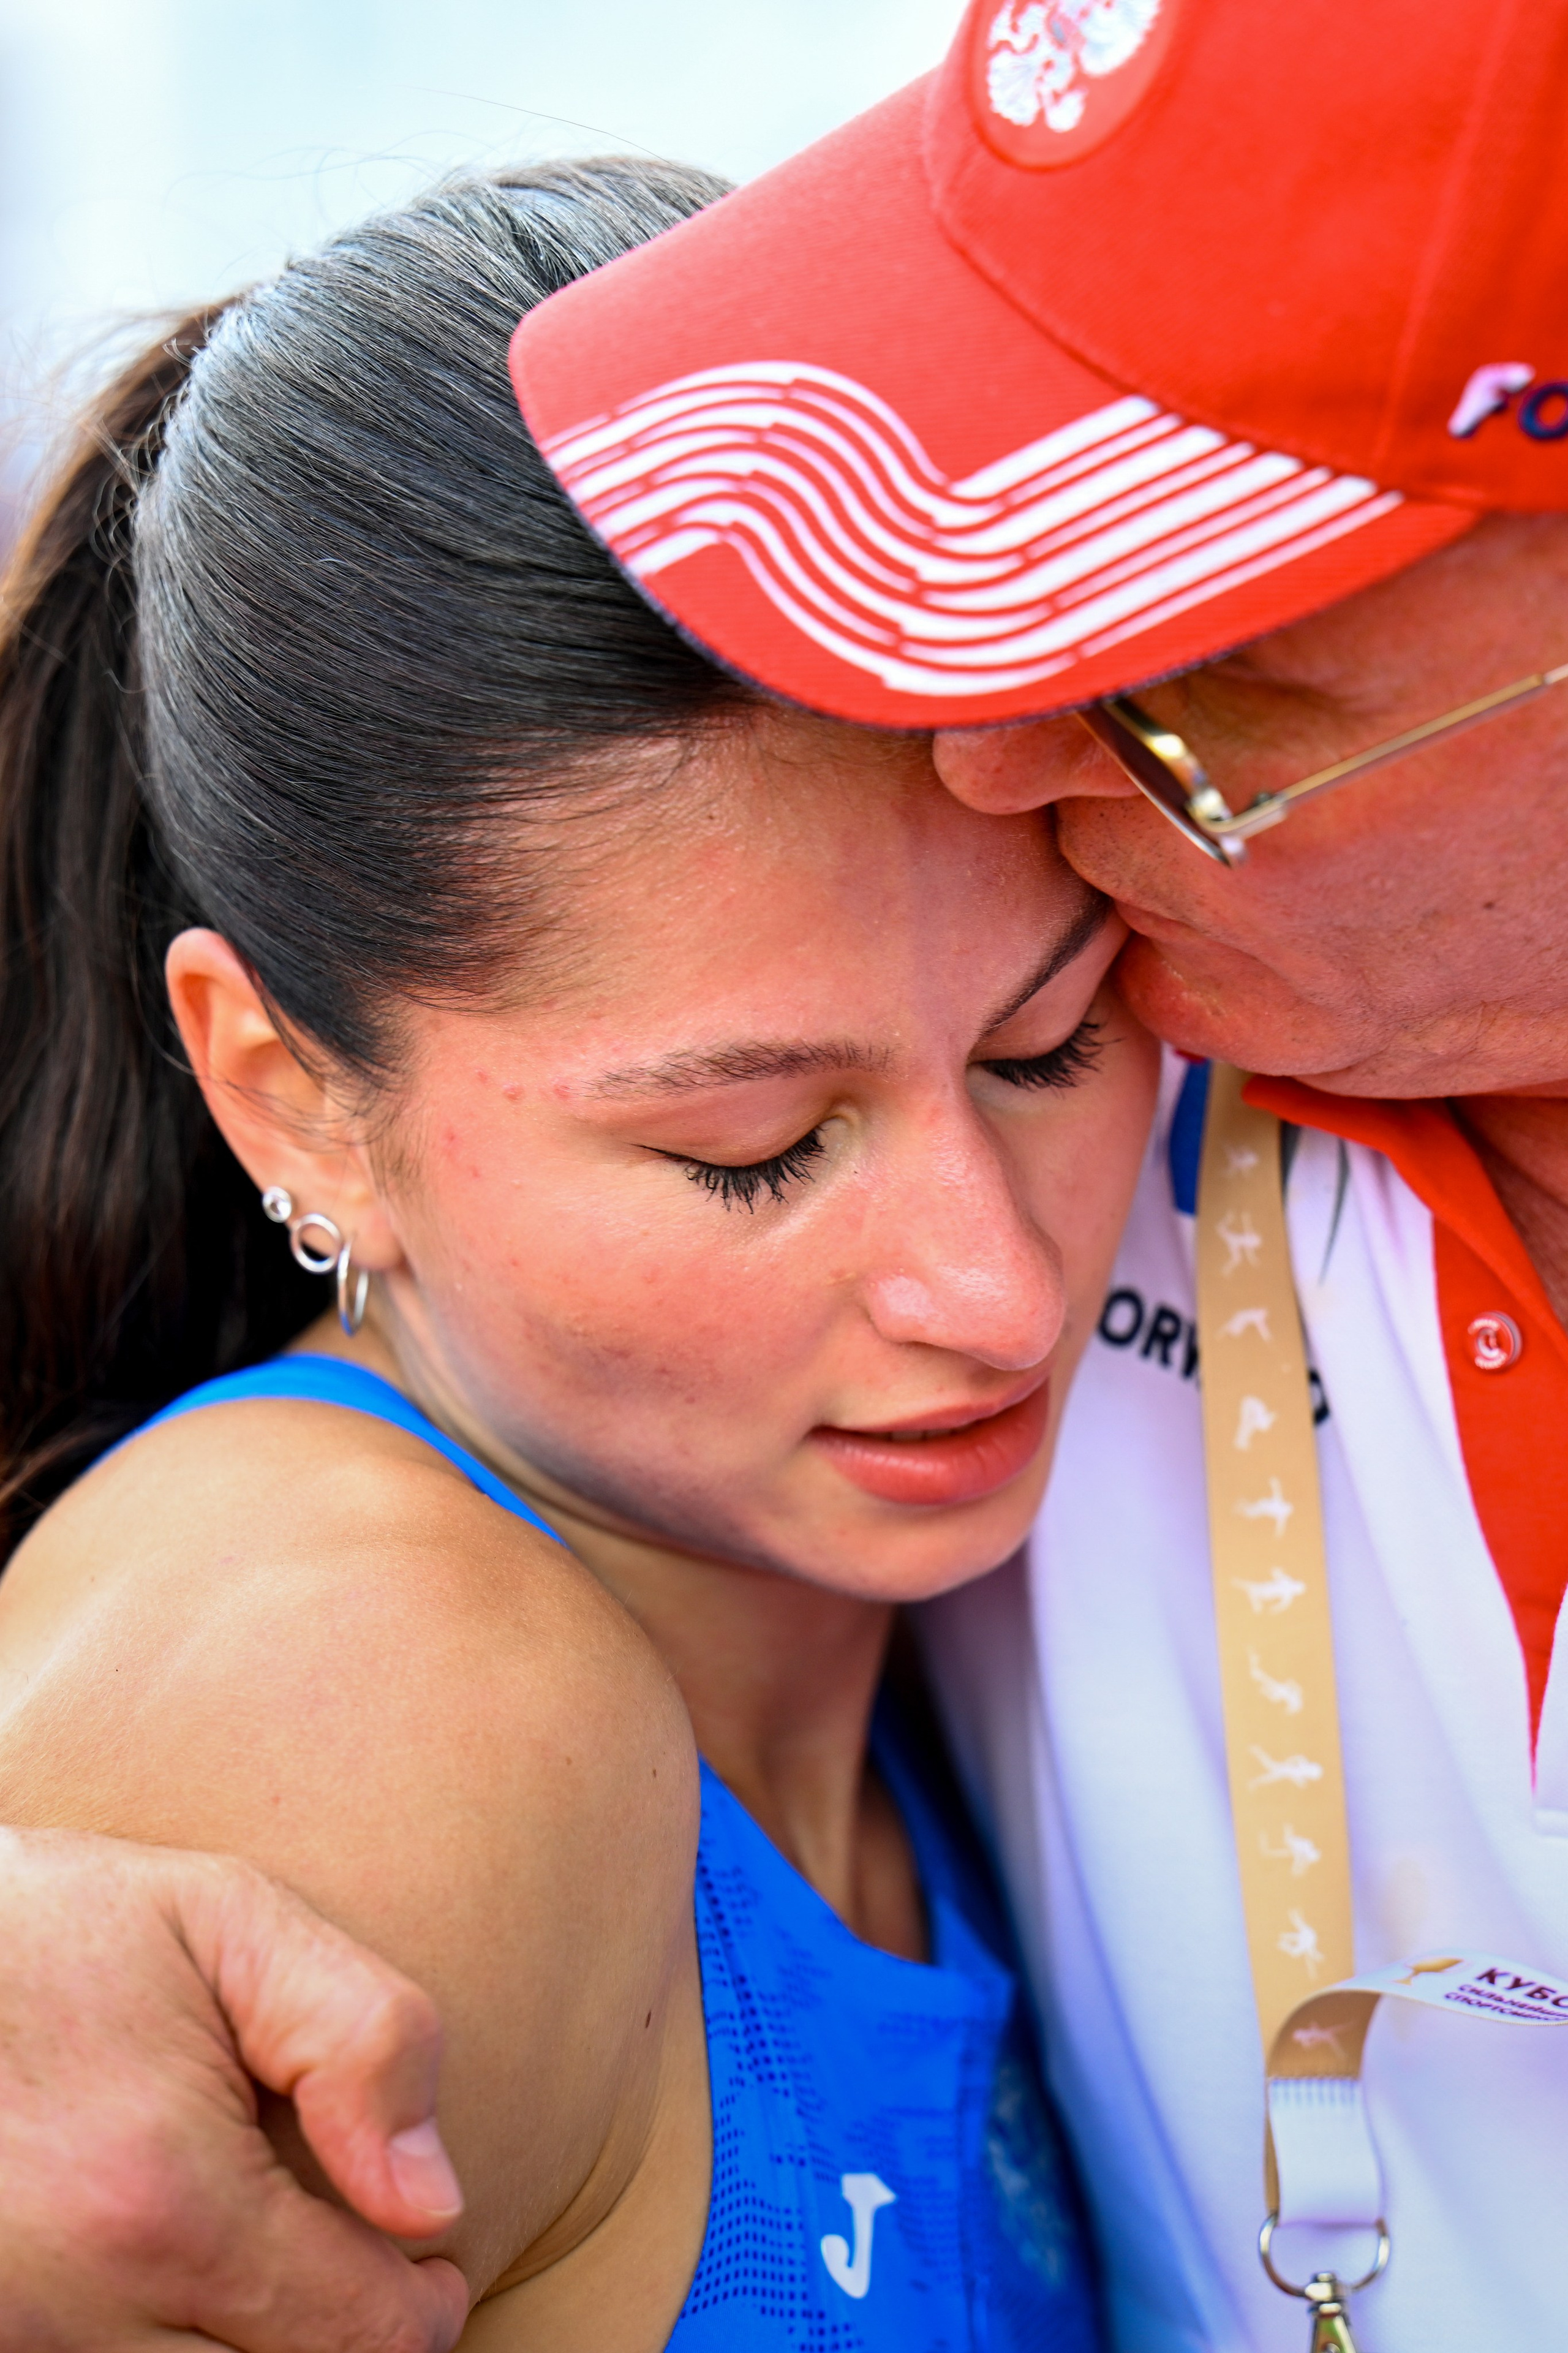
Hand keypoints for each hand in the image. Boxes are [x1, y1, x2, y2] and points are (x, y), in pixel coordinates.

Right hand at [0, 1826, 467, 2349]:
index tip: (428, 2251)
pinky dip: (165, 2342)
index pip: (364, 2340)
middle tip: (356, 2259)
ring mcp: (18, 2335)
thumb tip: (433, 2200)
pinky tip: (183, 2277)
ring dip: (252, 2346)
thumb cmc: (59, 1926)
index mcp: (169, 2203)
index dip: (425, 2303)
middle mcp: (84, 2308)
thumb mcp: (230, 1922)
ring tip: (277, 2265)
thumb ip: (362, 2040)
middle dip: (344, 2338)